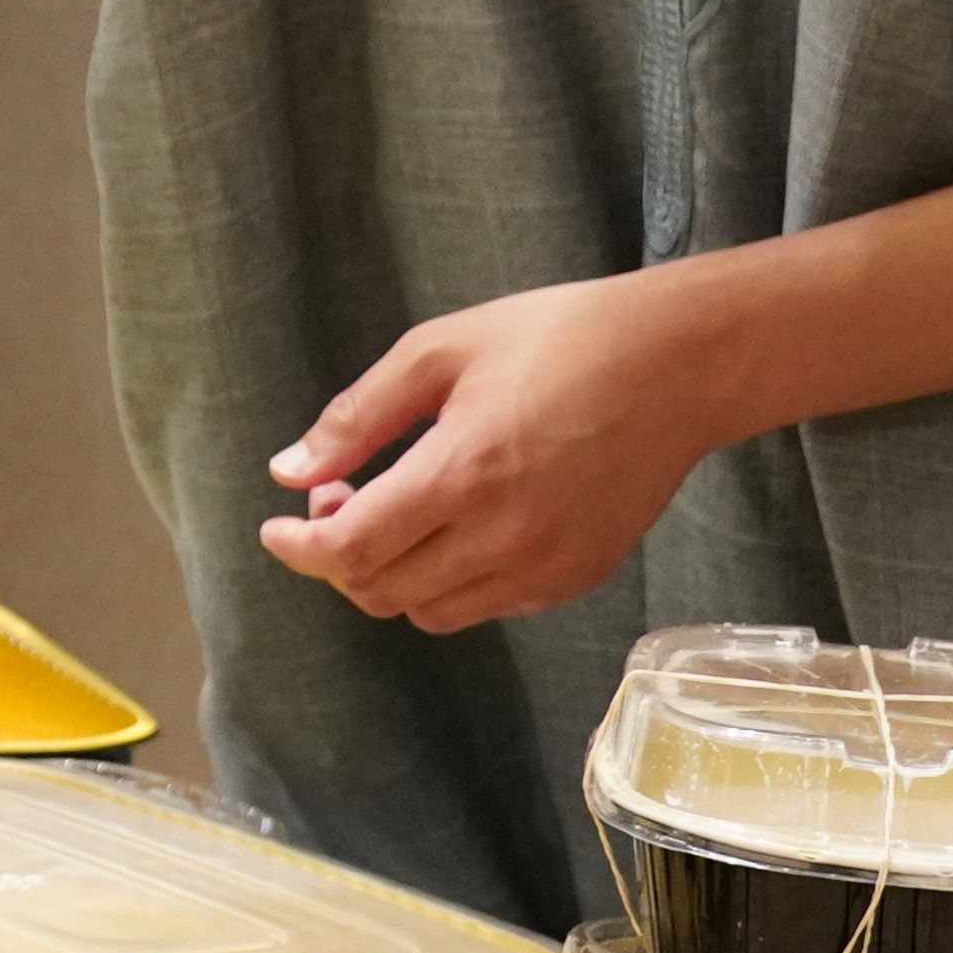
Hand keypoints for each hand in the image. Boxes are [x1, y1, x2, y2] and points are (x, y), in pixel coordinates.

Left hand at [258, 270, 743, 632]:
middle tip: (340, 496)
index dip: (298, 547)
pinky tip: (456, 525)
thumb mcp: (439, 351)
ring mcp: (545, 568)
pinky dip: (449, 582)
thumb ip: (357, 417)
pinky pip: (487, 606)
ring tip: (395, 511)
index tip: (275, 526)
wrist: (677, 365)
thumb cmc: (556, 339)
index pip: (349, 550)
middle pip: (381, 591)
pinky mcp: (578, 578)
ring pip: (430, 612)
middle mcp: (503, 538)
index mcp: (461, 476)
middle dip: (338, 555)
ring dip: (391, 575)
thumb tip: (290, 470)